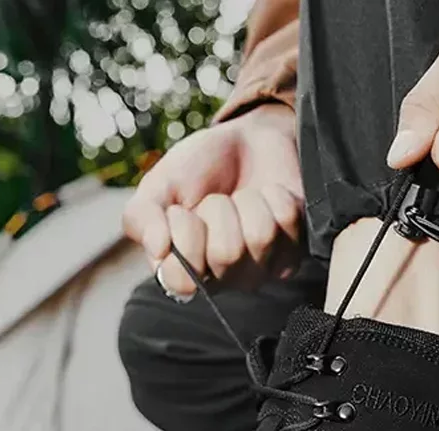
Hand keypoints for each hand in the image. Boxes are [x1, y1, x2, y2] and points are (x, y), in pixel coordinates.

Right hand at [123, 104, 302, 297]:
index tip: (180, 211)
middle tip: (217, 200)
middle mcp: (223, 279)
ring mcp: (262, 269)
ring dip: (248, 201)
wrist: (246, 141)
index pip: (181, 281)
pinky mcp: (294, 251)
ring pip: (260, 237)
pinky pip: (286, 220)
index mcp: (184, 271)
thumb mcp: (160, 185)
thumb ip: (143, 216)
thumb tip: (157, 249)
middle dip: (218, 210)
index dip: (183, 238)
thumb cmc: (199, 169)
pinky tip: (266, 195)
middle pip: (226, 255)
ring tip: (242, 197)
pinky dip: (274, 194)